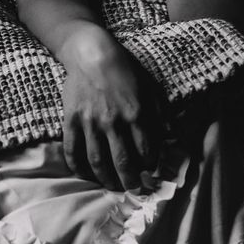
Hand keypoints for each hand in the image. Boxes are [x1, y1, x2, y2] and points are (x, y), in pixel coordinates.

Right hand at [59, 27, 162, 191]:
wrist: (92, 53)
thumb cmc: (125, 69)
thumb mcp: (151, 89)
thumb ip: (162, 115)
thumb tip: (172, 138)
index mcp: (136, 114)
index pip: (146, 151)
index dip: (150, 165)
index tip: (150, 170)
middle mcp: (114, 122)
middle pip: (123, 163)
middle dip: (131, 182)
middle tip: (134, 190)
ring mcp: (90, 123)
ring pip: (98, 162)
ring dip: (107, 180)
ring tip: (113, 187)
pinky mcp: (71, 121)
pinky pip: (73, 151)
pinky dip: (78, 168)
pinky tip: (86, 175)